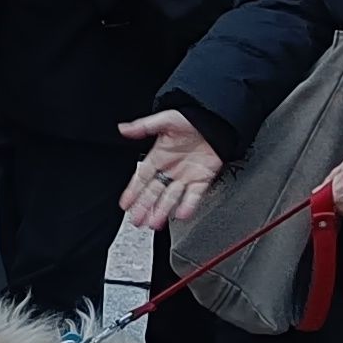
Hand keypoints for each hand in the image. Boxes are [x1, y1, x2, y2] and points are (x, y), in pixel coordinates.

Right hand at [117, 108, 223, 232]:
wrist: (218, 121)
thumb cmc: (192, 118)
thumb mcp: (165, 119)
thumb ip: (144, 126)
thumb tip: (124, 129)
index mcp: (159, 156)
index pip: (142, 177)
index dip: (133, 191)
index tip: (125, 204)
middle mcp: (171, 168)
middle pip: (154, 192)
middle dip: (144, 207)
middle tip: (136, 220)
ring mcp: (186, 175)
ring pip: (171, 197)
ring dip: (162, 211)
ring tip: (154, 223)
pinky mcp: (203, 179)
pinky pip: (194, 195)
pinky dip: (188, 205)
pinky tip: (181, 214)